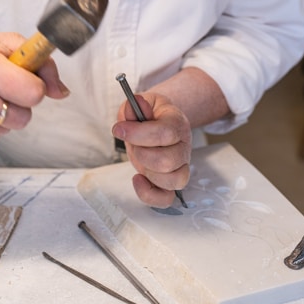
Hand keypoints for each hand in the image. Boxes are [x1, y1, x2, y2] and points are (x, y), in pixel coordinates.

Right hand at [0, 32, 69, 145]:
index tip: (26, 79)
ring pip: (6, 130)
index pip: (33, 92)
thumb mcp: (10, 45)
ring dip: (4, 118)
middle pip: (21, 118)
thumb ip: (42, 65)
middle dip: (19, 105)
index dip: (35, 87)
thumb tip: (60, 92)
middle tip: (4, 90)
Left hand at [113, 92, 191, 207]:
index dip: (138, 133)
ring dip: (148, 172)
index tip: (119, 129)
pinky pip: (166, 199)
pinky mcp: (171, 183)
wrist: (158, 124)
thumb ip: (134, 106)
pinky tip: (138, 179)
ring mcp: (180, 167)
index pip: (166, 133)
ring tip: (140, 159)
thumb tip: (134, 105)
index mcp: (178, 124)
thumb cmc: (148, 116)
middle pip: (168, 161)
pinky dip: (149, 194)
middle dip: (142, 154)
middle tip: (134, 145)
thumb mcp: (139, 105)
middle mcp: (183, 147)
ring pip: (173, 181)